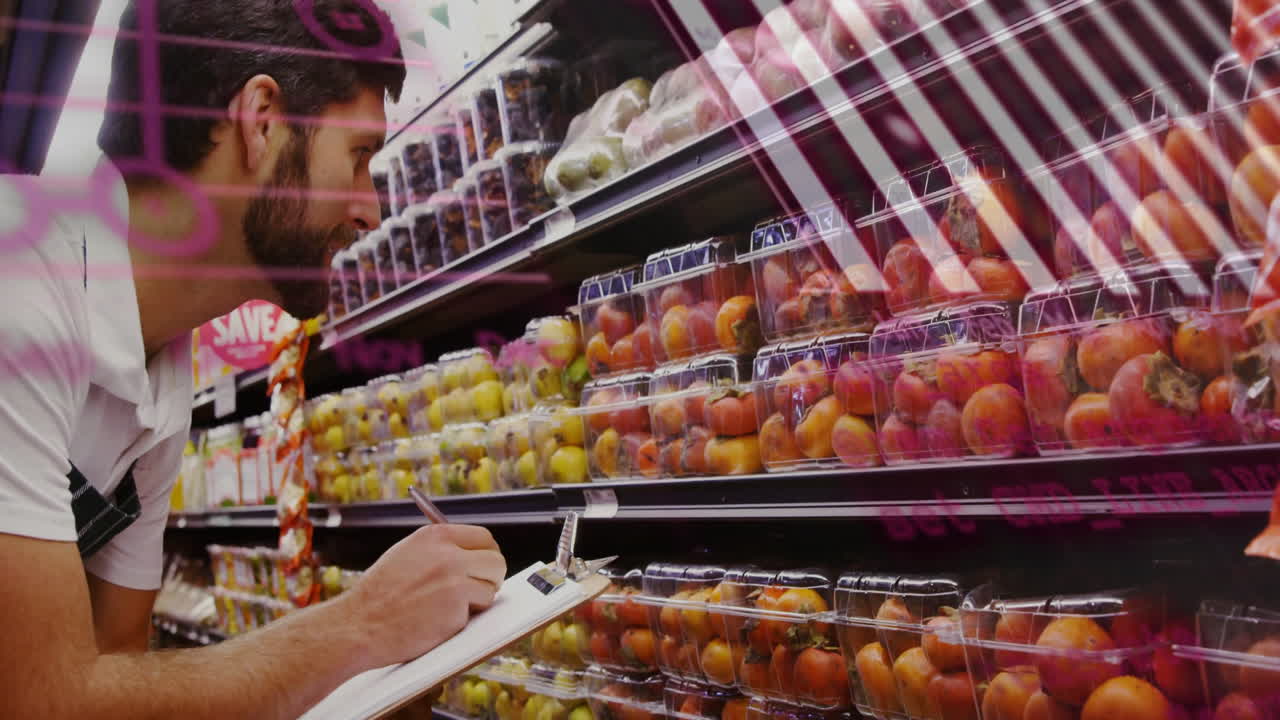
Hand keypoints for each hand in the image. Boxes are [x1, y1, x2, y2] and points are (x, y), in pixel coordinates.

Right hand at [342, 524, 505, 668]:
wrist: (358, 625)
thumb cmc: (379, 595)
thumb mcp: (407, 555)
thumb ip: (439, 550)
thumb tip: (472, 554)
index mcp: (435, 536)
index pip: (483, 537)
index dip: (487, 554)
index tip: (485, 566)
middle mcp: (448, 554)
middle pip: (496, 561)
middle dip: (492, 577)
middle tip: (480, 590)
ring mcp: (454, 580)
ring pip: (490, 588)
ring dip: (477, 601)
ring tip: (446, 607)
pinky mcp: (456, 607)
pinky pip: (476, 612)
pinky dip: (462, 620)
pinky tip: (436, 621)